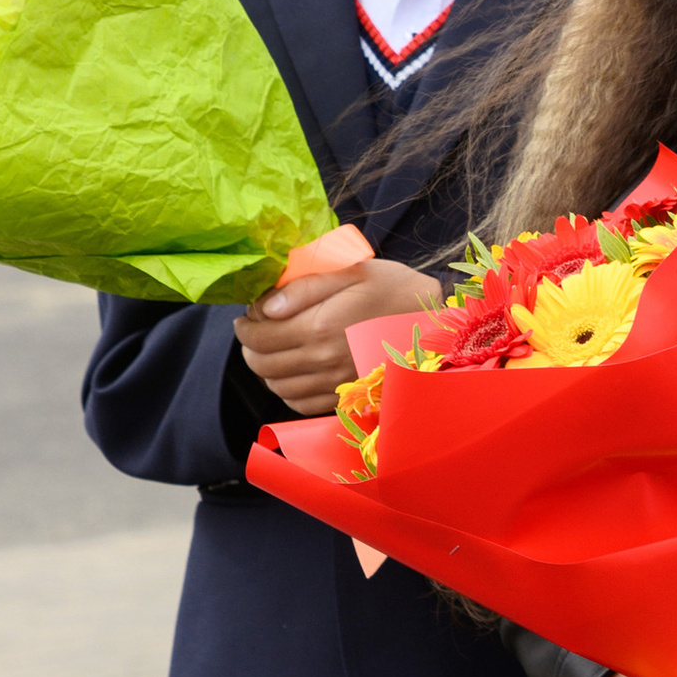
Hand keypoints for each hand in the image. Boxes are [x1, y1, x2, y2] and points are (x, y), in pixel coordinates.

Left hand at [232, 259, 440, 415]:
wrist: (433, 320)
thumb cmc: (391, 287)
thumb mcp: (349, 272)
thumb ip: (303, 288)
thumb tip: (264, 308)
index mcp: (319, 329)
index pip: (259, 338)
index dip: (244, 328)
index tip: (245, 317)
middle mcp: (324, 363)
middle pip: (263, 366)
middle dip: (250, 348)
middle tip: (253, 331)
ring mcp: (336, 385)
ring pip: (278, 387)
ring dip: (266, 370)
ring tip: (272, 349)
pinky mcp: (347, 398)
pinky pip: (301, 404)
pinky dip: (288, 390)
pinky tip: (294, 370)